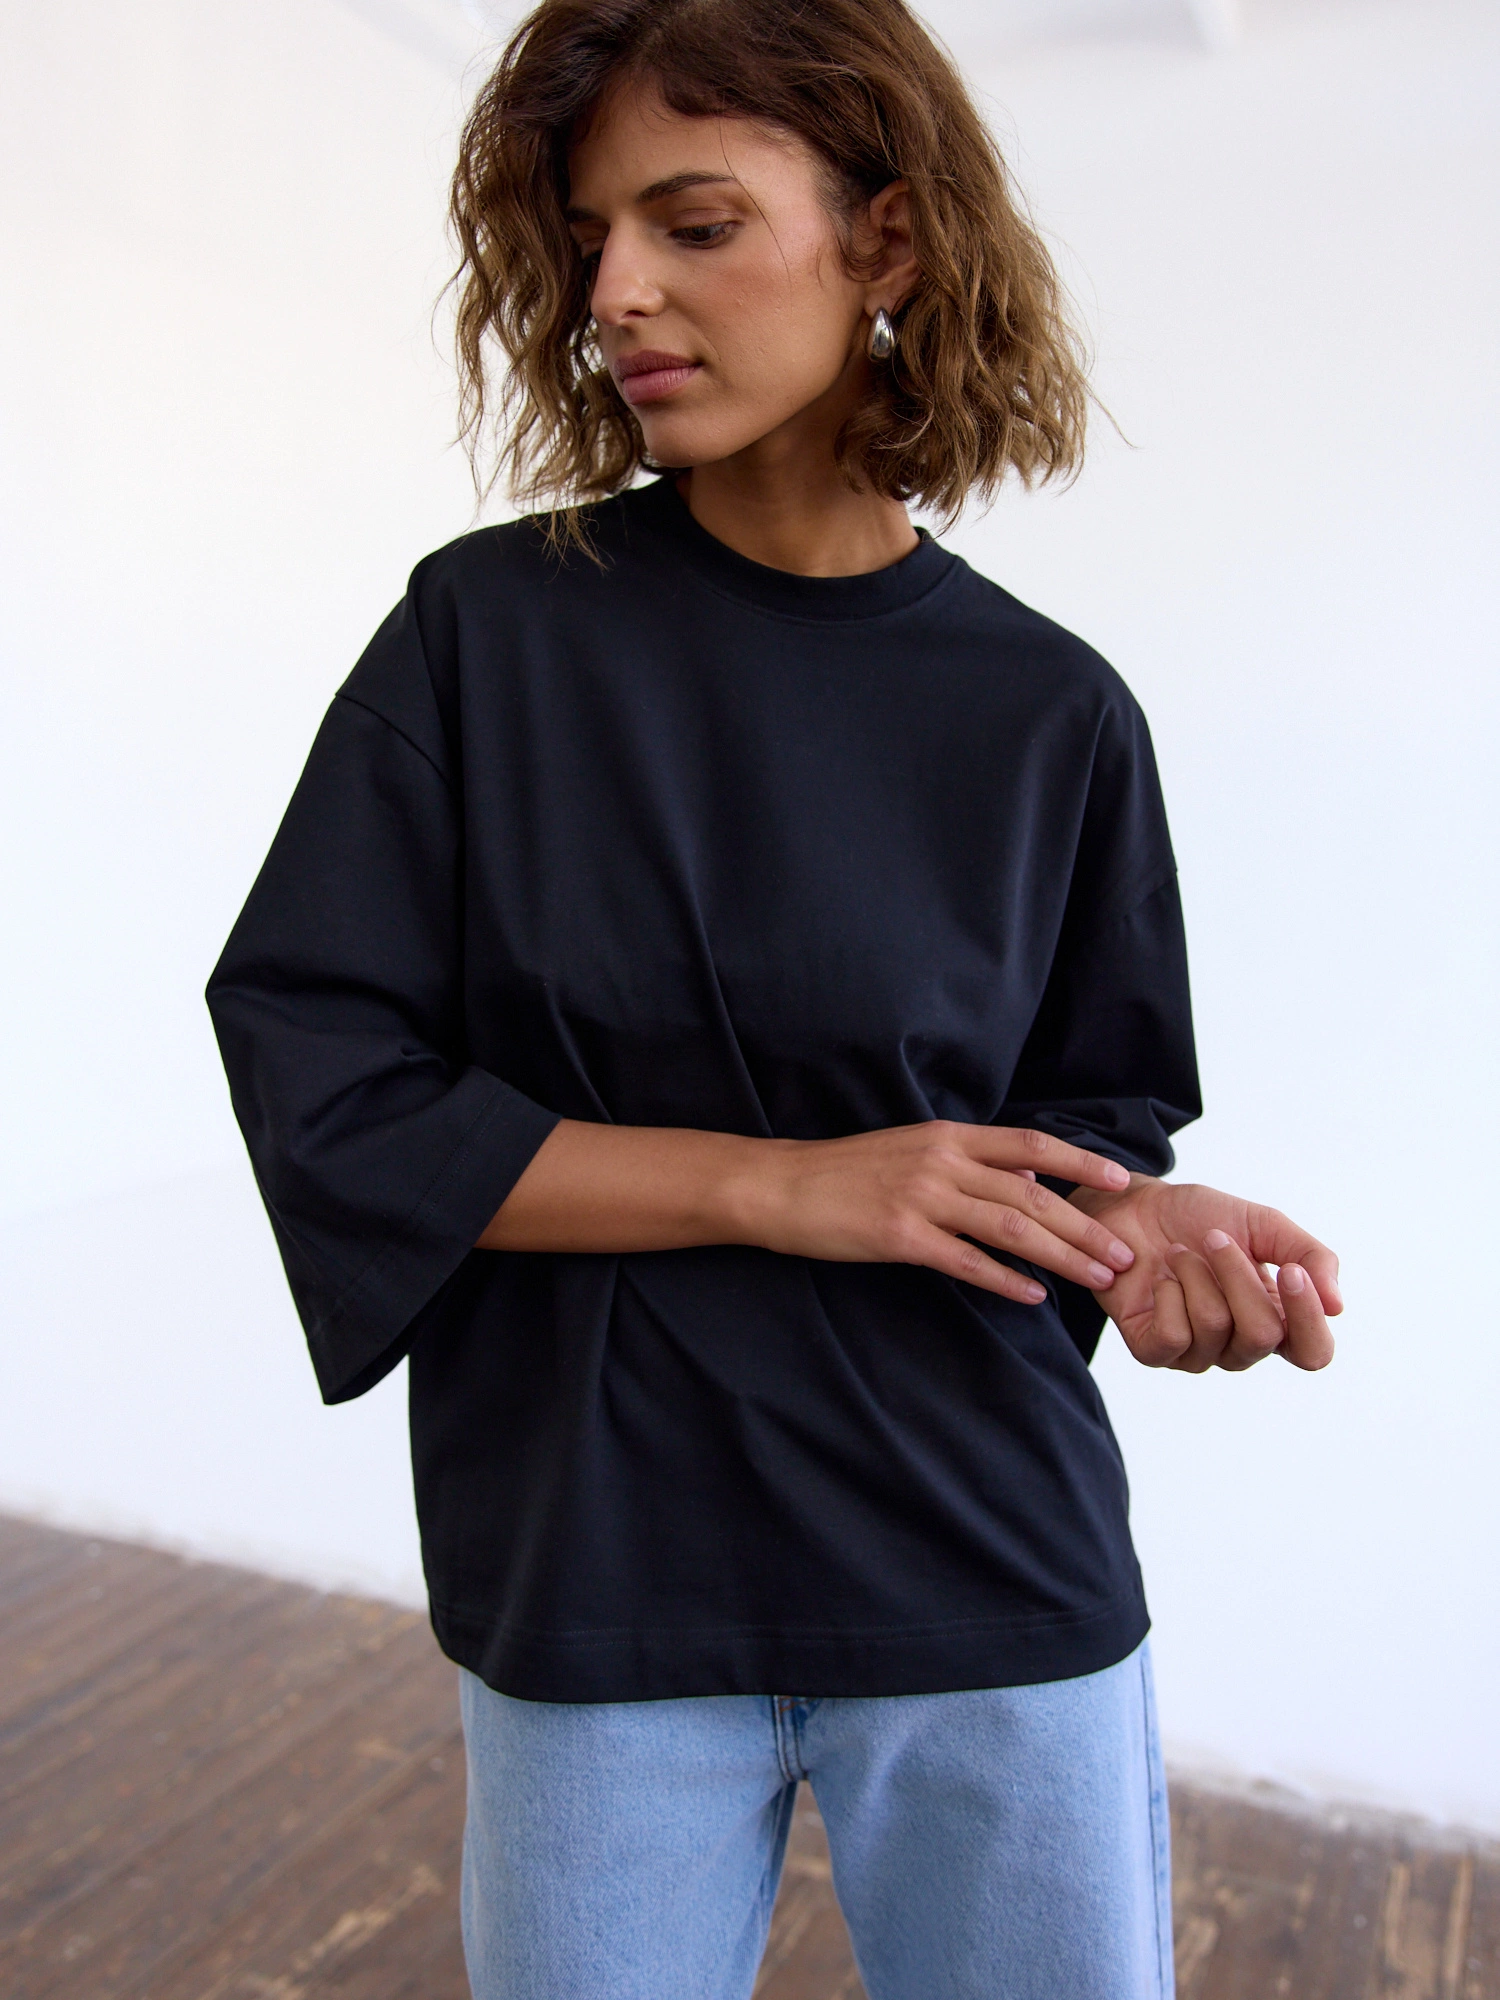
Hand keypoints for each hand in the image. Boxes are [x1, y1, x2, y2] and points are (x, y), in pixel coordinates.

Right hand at [749, 1121, 1139, 1304]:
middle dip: (1084, 1227)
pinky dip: (1005, 1279)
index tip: (1122, 1181)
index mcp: (949, 1137)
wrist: (782, 1186)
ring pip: (1010, 1227)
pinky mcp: (899, 1236)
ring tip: (1096, 1278)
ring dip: (1061, 1256)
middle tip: (1123, 1254)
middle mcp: (942, 1162)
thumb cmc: (848, 1171)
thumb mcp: (914, 1150)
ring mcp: (921, 1198)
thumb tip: (1032, 1176)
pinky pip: (966, 1261)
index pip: (1032, 1145)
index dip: (1081, 1164)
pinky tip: (1034, 1295)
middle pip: (1032, 1195)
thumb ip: (972, 1162)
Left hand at [1069, 1177, 1341, 1371]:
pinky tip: (1160, 1277)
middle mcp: (1240, 1346)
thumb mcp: (1265, 1225)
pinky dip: (1169, 1292)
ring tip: (1179, 1253)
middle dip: (1238, 1276)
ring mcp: (1197, 1354)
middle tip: (1213, 1238)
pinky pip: (1173, 1336)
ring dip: (1196, 1275)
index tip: (1290, 1270)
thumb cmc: (1200, 1219)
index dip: (1307, 1319)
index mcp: (1276, 1320)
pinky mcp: (1154, 1351)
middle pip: (1262, 1336)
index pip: (1313, 1352)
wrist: (1135, 1206)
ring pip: (1215, 1328)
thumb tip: (1336, 1306)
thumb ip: (1310, 1257)